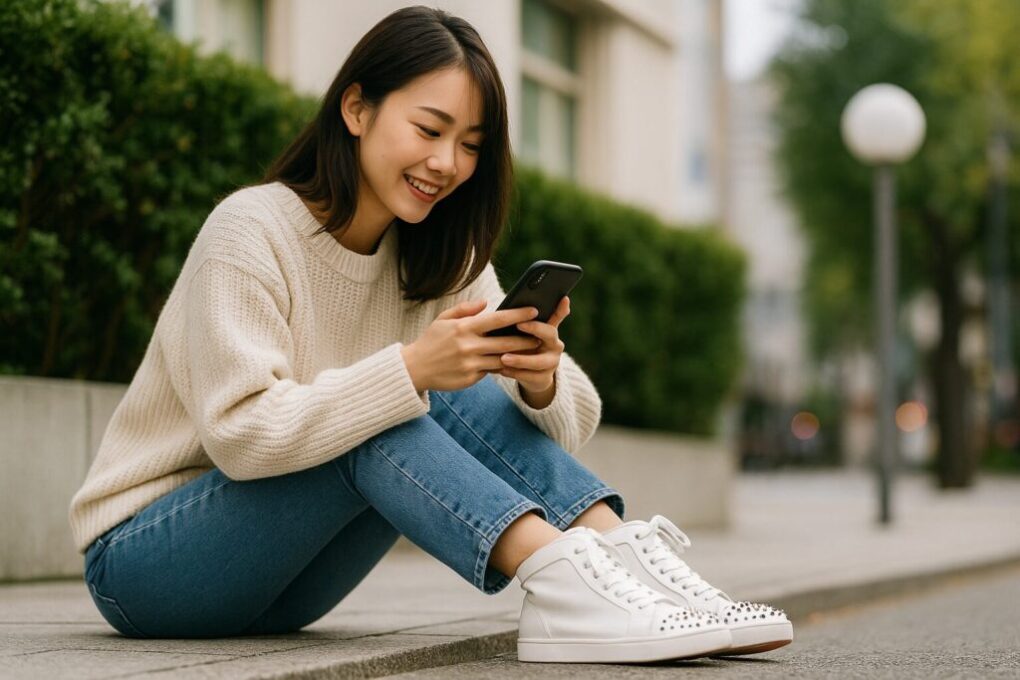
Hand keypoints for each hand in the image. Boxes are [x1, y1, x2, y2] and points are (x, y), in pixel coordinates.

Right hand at [401, 299, 542, 391]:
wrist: (414, 369)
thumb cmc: (431, 341)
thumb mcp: (443, 320)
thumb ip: (465, 310)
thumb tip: (487, 303)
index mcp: (464, 328)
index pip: (497, 319)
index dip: (518, 314)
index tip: (534, 310)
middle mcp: (468, 346)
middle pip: (506, 342)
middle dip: (526, 339)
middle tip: (542, 335)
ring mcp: (470, 364)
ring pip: (502, 359)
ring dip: (519, 356)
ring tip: (533, 350)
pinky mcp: (470, 379)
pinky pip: (491, 371)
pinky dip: (503, 367)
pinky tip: (514, 363)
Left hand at [498, 295, 569, 393]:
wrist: (529, 375)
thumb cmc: (522, 346)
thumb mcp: (522, 333)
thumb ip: (518, 319)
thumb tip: (501, 303)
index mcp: (550, 330)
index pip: (558, 315)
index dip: (559, 308)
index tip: (556, 299)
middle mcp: (555, 344)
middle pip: (550, 333)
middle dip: (535, 328)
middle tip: (518, 324)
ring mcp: (552, 362)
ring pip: (539, 361)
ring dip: (520, 359)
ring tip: (503, 357)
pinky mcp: (545, 378)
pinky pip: (531, 376)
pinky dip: (515, 373)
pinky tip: (502, 369)